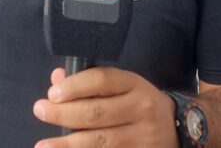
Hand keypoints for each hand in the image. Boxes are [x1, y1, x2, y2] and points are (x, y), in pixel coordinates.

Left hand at [32, 67, 178, 147]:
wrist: (181, 130)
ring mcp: (143, 138)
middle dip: (62, 113)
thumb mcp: (123, 87)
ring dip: (67, 144)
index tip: (52, 93)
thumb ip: (89, 82)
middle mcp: (142, 110)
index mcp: (135, 85)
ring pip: (99, 141)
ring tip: (43, 145)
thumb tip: (56, 79)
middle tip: (39, 111)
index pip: (101, 80)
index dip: (74, 86)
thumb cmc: (139, 105)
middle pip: (96, 112)